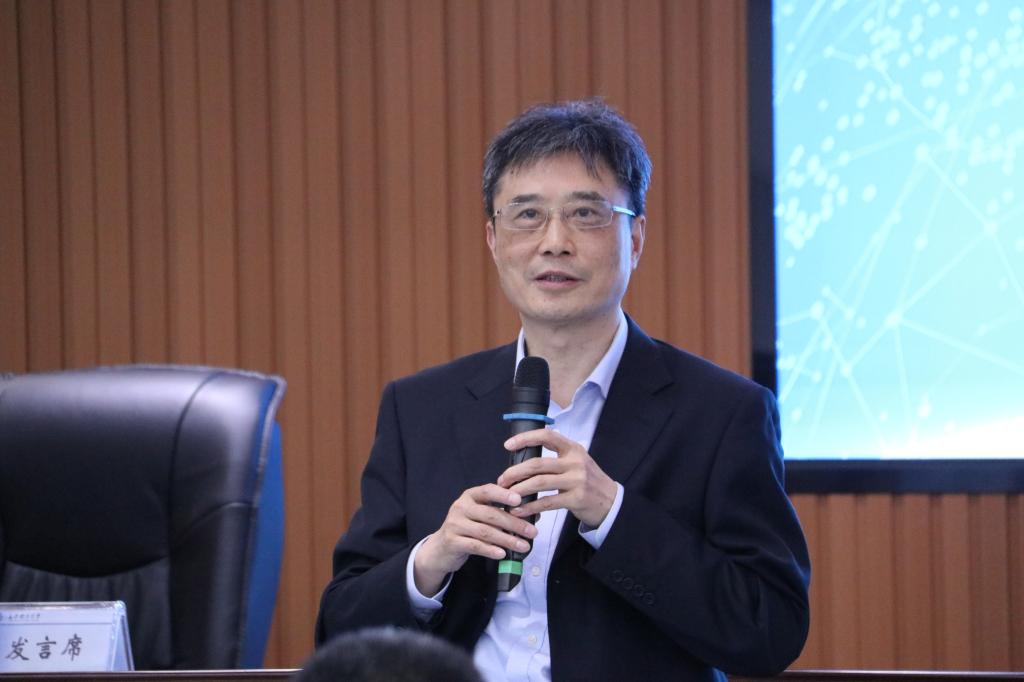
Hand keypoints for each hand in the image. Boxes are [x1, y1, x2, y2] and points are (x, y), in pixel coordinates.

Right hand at [413, 483, 537, 595]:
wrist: (440, 548)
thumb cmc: (467, 529)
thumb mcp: (481, 516)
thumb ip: (502, 512)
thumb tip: (534, 514)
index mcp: (470, 496)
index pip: (488, 491)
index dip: (503, 495)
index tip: (519, 500)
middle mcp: (461, 507)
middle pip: (491, 514)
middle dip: (514, 523)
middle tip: (532, 532)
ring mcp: (455, 524)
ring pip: (485, 531)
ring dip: (507, 539)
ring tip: (523, 546)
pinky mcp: (452, 541)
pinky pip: (475, 545)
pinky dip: (491, 550)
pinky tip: (503, 554)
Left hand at [497, 429, 617, 528]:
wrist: (611, 502)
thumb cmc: (588, 481)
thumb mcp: (576, 462)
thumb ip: (556, 458)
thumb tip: (524, 461)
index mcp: (573, 449)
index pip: (547, 436)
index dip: (525, 438)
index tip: (508, 445)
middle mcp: (575, 462)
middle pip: (538, 463)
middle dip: (515, 472)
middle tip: (502, 479)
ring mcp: (577, 480)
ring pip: (540, 482)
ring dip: (519, 489)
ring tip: (507, 496)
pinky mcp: (576, 498)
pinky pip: (547, 502)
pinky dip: (530, 507)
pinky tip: (519, 510)